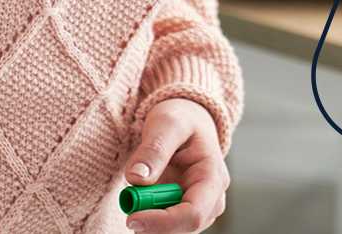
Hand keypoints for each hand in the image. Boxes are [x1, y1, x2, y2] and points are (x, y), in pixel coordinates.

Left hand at [123, 98, 228, 232]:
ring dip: (149, 217)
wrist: (187, 119)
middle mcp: (211, 199)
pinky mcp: (183, 211)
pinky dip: (148, 216)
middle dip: (153, 222)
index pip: (194, 213)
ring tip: (136, 192)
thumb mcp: (167, 123)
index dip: (163, 222)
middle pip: (183, 228)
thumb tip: (137, 179)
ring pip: (172, 230)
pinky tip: (142, 197)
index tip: (132, 217)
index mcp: (213, 177)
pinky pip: (164, 225)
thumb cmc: (181, 118)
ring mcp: (198, 208)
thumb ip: (154, 149)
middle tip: (128, 202)